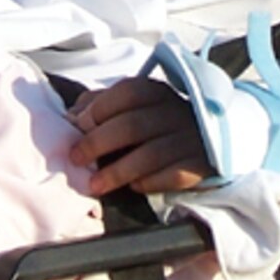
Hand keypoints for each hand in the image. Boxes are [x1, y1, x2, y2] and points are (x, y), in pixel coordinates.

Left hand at [67, 77, 210, 195]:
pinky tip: (134, 187)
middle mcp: (175, 112)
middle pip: (132, 125)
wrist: (207, 140)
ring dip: (117, 172)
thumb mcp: (133, 105)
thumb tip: (72, 117)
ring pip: (150, 155)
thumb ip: (101, 104)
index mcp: (157, 92)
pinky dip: (149, 182)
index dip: (98, 109)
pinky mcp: (199, 165)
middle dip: (98, 142)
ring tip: (95, 185)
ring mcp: (190, 139)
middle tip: (77, 158)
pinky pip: (172, 176)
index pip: (127, 93)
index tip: (78, 126)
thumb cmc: (158, 122)